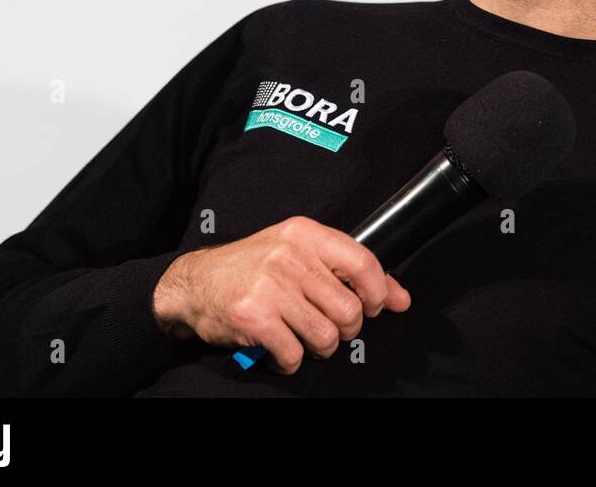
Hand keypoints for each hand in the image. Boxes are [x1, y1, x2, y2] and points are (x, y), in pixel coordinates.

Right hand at [151, 215, 410, 373]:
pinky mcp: (253, 317)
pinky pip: (294, 354)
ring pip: (326, 336)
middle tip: (329, 327)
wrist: (194, 283)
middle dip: (346, 329)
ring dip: (320, 347)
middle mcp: (289, 256)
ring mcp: (270, 287)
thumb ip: (350, 272)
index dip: (377, 293)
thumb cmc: (254, 268)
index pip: (364, 263)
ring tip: (303, 338)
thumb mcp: (300, 254)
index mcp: (305, 234)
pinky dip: (291, 361)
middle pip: (349, 309)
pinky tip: (281, 349)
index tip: (373, 307)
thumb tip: (401, 298)